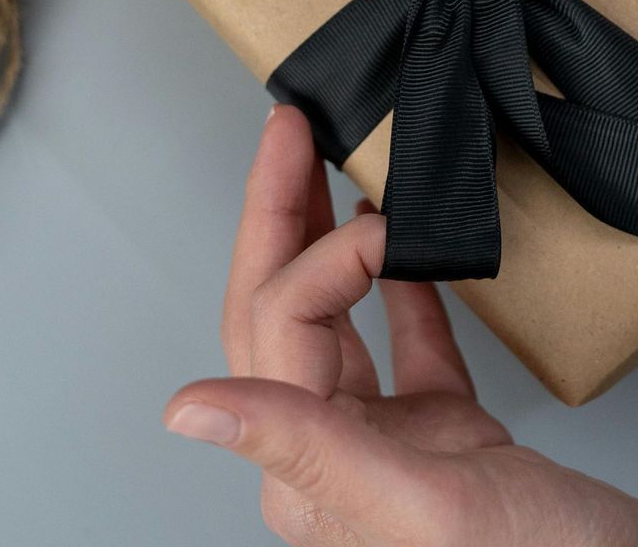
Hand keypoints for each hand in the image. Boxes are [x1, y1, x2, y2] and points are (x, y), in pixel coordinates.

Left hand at [164, 105, 637, 546]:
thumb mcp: (418, 506)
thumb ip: (305, 447)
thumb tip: (186, 409)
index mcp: (311, 478)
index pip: (282, 329)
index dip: (323, 259)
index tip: (382, 223)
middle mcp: (337, 458)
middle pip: (282, 312)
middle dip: (278, 216)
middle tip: (288, 131)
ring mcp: (392, 446)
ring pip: (337, 322)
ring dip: (330, 242)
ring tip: (326, 169)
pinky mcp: (451, 440)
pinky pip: (410, 349)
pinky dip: (408, 292)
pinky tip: (413, 249)